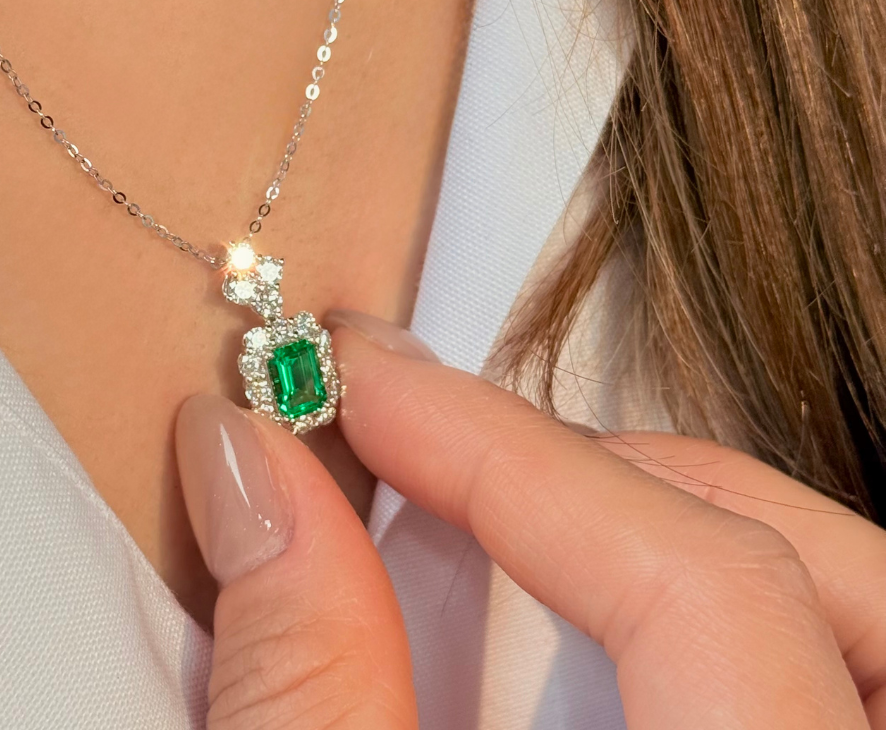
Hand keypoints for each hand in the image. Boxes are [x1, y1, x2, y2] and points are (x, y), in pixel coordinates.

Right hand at [175, 311, 885, 728]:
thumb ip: (309, 680)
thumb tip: (246, 463)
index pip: (703, 593)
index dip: (512, 459)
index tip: (367, 389)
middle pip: (830, 575)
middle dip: (622, 470)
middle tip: (453, 446)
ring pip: (864, 611)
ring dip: (688, 523)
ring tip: (529, 508)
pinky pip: (839, 669)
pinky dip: (725, 602)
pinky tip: (603, 614)